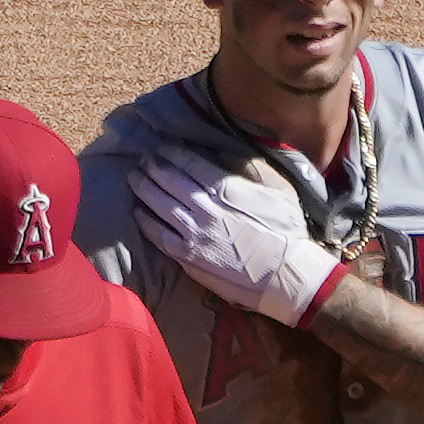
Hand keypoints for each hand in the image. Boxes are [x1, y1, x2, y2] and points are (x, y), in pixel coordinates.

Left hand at [129, 145, 343, 326]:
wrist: (286, 276)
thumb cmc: (288, 232)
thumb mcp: (280, 190)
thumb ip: (254, 169)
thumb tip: (230, 155)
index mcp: (224, 189)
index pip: (189, 163)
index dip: (173, 153)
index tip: (163, 147)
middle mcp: (203, 208)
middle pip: (169, 181)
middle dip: (153, 167)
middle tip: (144, 160)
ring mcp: (193, 234)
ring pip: (158, 205)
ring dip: (144, 188)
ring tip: (135, 179)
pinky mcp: (189, 258)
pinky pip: (159, 236)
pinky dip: (146, 222)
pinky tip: (138, 213)